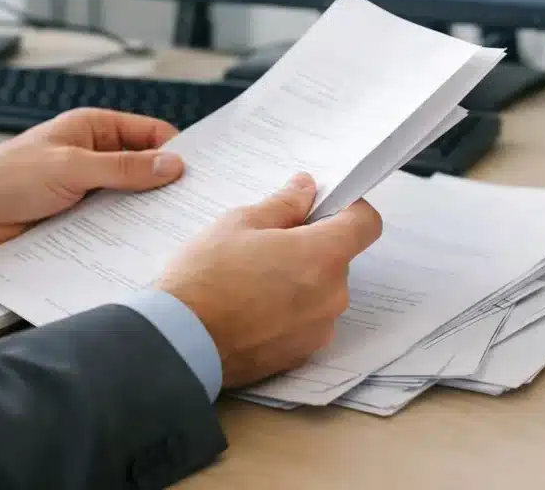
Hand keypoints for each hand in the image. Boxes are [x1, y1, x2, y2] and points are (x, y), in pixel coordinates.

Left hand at [0, 108, 183, 253]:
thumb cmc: (4, 176)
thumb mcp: (71, 166)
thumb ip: (123, 167)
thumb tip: (169, 164)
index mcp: (94, 128)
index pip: (150, 133)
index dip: (174, 149)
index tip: (198, 171)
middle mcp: (94, 155)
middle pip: (144, 167)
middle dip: (163, 183)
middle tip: (189, 202)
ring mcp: (87, 187)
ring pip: (130, 197)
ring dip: (144, 210)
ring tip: (168, 226)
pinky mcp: (79, 216)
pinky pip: (112, 221)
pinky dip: (124, 230)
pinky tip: (138, 241)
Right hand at [156, 173, 381, 388]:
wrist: (178, 341)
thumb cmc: (205, 278)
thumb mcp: (240, 223)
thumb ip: (284, 204)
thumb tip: (306, 189)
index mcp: (323, 256)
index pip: (366, 224)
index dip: (350, 210)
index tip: (326, 207)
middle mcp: (331, 295)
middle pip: (339, 259)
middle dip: (312, 247)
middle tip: (269, 243)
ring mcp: (318, 329)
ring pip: (322, 291)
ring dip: (300, 280)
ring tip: (253, 279)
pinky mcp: (301, 354)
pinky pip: (307, 320)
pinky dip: (289, 310)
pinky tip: (251, 307)